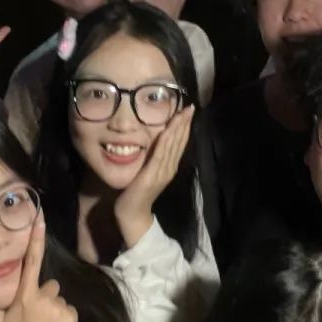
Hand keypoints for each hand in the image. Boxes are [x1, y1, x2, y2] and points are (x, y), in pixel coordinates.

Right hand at [0, 213, 77, 321]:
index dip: (36, 239)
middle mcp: (44, 296)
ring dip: (52, 307)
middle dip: (43, 294)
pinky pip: (67, 309)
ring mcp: (60, 306)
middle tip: (33, 314)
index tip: (41, 219)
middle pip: (48, 284)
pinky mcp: (72, 316)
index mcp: (25, 295)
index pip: (32, 261)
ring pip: (57, 298)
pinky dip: (62, 317)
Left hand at [114, 105, 194, 245]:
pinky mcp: (152, 175)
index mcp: (169, 167)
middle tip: (190, 107)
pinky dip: (165, 141)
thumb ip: (154, 159)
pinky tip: (168, 130)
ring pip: (172, 146)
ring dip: (178, 128)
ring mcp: (162, 172)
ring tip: (183, 114)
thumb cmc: (136, 193)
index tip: (188, 111)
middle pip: (179, 142)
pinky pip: (160, 155)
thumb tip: (155, 142)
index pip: (179, 143)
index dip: (184, 127)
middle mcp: (169, 168)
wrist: (132, 214)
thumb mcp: (148, 172)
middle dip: (184, 123)